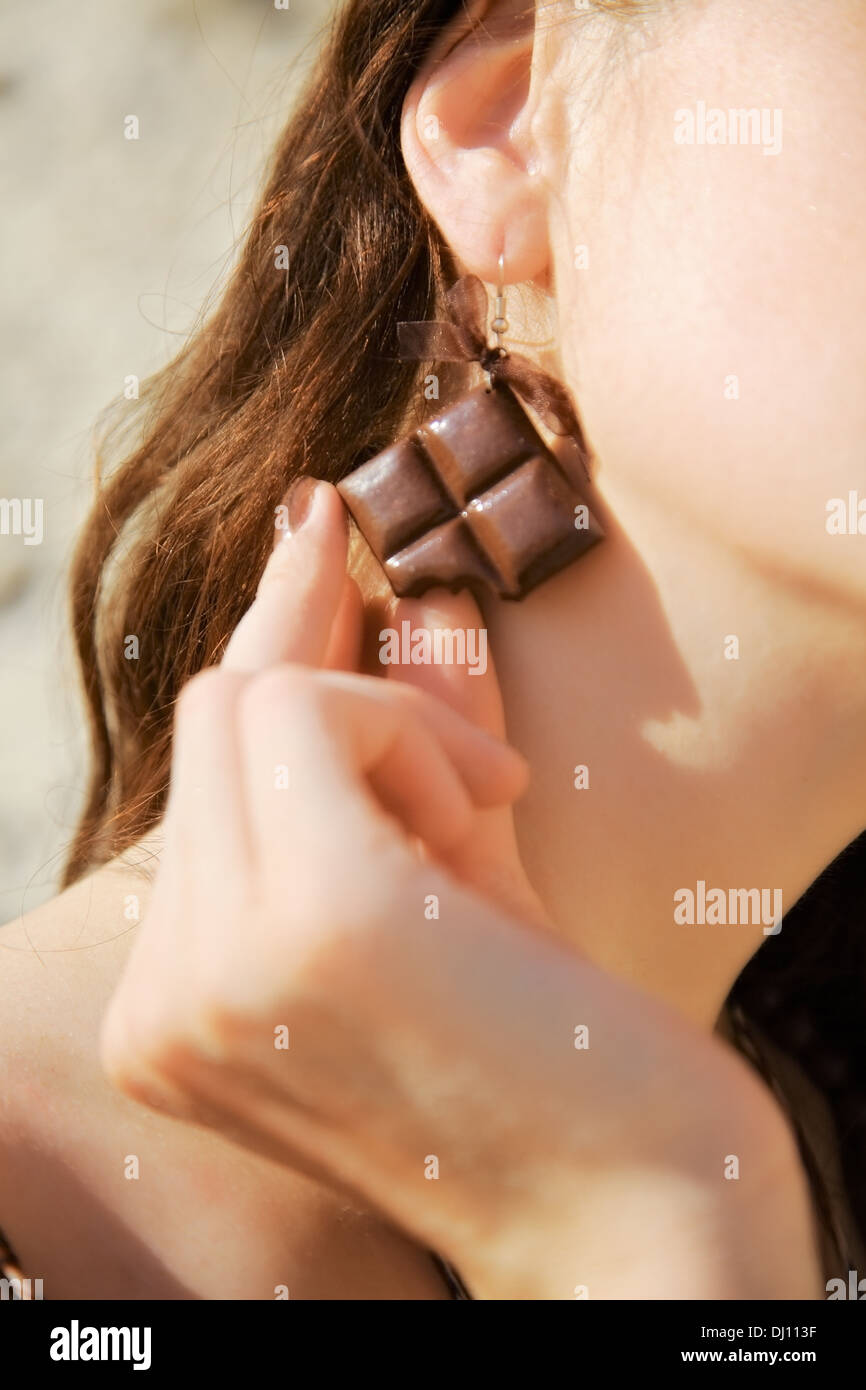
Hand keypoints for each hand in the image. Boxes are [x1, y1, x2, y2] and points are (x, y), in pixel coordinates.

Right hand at [100, 482, 819, 1299]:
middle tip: (474, 781)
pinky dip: (415, 737)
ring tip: (479, 833)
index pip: (202, 774)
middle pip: (212, 719)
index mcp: (174, 1012)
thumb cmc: (557, 1064)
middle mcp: (163, 1000)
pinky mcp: (299, 923)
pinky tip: (484, 819)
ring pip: (250, 703)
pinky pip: (317, 716)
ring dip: (393, 734)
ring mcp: (214, 967)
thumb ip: (411, 742)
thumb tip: (418, 587)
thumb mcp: (456, 884)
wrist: (645, 1225)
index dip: (265, 634)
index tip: (314, 522)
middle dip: (351, 706)